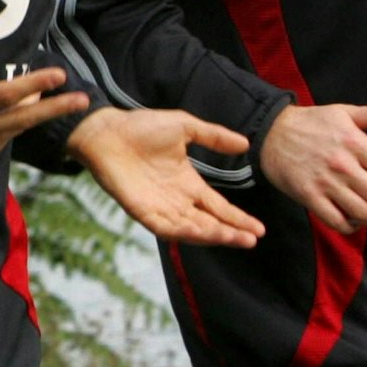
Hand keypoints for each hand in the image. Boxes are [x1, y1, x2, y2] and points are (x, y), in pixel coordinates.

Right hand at [0, 13, 86, 174]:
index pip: (6, 94)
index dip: (35, 84)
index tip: (58, 75)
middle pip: (23, 119)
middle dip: (55, 109)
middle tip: (82, 99)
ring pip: (14, 131)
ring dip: (34, 116)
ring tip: (54, 102)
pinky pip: (0, 143)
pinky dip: (11, 129)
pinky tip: (17, 116)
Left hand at [67, 107, 264, 247]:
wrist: (107, 130)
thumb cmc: (141, 127)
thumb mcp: (185, 127)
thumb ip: (214, 137)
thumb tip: (245, 143)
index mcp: (187, 183)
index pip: (217, 207)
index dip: (237, 218)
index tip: (259, 230)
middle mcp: (176, 199)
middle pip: (209, 222)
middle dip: (231, 231)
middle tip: (252, 239)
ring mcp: (159, 207)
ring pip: (191, 228)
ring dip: (213, 235)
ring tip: (235, 237)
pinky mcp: (141, 210)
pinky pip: (165, 227)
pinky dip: (183, 232)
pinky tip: (202, 234)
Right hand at [258, 99, 366, 234]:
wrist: (271, 132)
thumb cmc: (311, 122)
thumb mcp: (344, 113)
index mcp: (355, 142)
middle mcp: (343, 164)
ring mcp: (325, 182)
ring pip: (363, 213)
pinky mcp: (308, 196)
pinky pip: (337, 221)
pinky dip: (351, 226)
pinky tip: (354, 220)